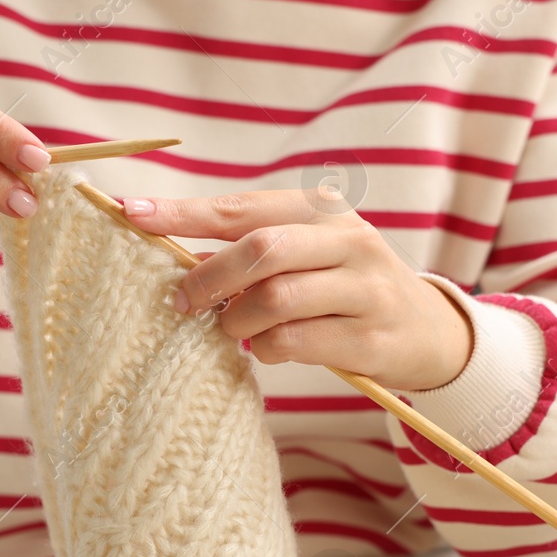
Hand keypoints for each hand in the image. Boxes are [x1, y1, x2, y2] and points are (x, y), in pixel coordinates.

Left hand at [122, 187, 472, 390]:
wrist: (426, 329)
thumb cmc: (343, 286)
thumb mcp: (307, 252)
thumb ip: (250, 249)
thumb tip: (173, 257)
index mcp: (323, 209)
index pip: (241, 207)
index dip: (183, 212)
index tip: (130, 212)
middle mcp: (349, 241)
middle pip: (261, 249)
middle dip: (209, 276)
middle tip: (181, 302)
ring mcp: (364, 289)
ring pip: (277, 299)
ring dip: (238, 319)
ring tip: (231, 328)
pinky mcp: (370, 338)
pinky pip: (297, 343)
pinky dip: (266, 348)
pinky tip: (265, 348)